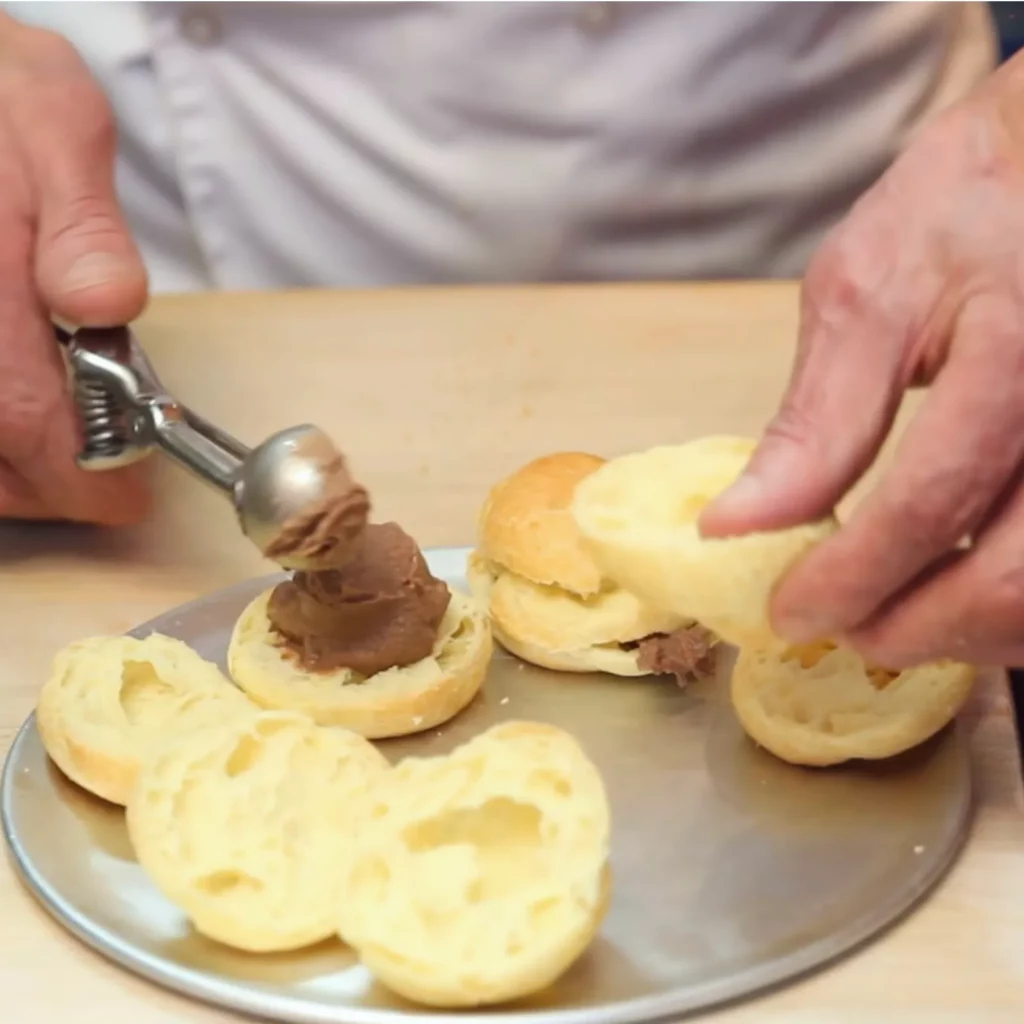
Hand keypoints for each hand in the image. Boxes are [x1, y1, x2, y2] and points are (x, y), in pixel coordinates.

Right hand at [0, 13, 149, 525]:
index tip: (122, 500)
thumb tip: (105, 303)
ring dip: (2, 476)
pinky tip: (9, 431)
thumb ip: (82, 223)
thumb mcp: (54, 121)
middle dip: (39, 487)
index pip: (17, 411)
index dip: (74, 473)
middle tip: (94, 491)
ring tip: (54, 469)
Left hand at [700, 57, 1023, 668]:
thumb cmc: (965, 204)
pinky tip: (962, 583)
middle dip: (915, 629)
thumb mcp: (866, 292)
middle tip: (845, 630)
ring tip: (895, 617)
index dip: (851, 579)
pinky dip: (1013, 602)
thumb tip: (738, 524)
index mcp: (1015, 348)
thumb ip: (814, 421)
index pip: (927, 505)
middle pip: (1015, 576)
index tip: (790, 609)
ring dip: (971, 633)